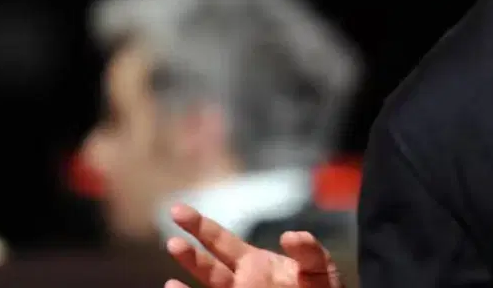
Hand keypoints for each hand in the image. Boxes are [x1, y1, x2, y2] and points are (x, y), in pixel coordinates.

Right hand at [164, 204, 341, 287]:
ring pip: (209, 284)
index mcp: (254, 263)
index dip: (201, 226)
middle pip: (207, 263)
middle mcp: (240, 281)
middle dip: (189, 243)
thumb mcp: (320, 268)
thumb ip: (309, 251)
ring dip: (191, 266)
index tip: (180, 211)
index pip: (222, 242)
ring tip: (175, 247)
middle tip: (172, 218)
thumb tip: (290, 236)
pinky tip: (174, 286)